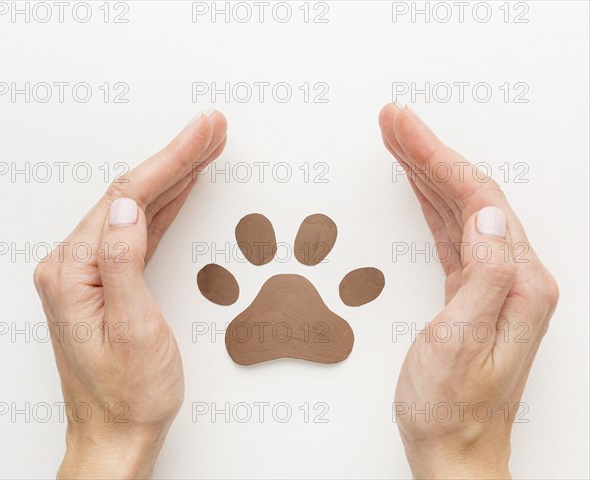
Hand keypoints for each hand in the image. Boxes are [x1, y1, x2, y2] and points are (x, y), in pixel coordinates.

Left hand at [33, 110, 227, 478]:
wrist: (115, 434)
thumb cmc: (127, 394)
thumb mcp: (133, 330)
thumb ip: (124, 262)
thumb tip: (130, 206)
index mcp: (73, 271)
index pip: (127, 196)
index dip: (171, 160)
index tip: (202, 133)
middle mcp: (75, 265)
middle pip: (131, 193)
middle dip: (177, 157)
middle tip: (210, 128)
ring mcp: (90, 271)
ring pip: (137, 206)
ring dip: (174, 175)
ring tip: (204, 147)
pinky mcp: (108, 281)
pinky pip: (140, 229)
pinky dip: (165, 204)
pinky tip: (182, 188)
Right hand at [379, 103, 558, 478]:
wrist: (455, 451)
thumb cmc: (453, 408)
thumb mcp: (461, 342)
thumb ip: (485, 274)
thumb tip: (489, 214)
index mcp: (519, 283)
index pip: (478, 199)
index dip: (437, 158)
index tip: (404, 128)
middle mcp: (514, 276)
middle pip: (470, 194)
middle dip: (428, 153)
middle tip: (394, 121)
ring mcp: (494, 282)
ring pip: (459, 209)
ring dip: (427, 172)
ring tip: (398, 142)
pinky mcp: (471, 291)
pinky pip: (451, 232)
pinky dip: (429, 203)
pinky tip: (416, 187)